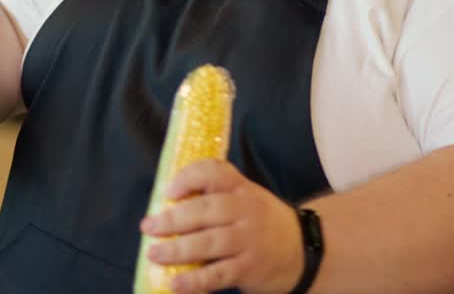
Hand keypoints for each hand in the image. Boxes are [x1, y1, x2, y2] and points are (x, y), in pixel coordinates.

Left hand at [140, 159, 304, 293]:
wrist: (305, 250)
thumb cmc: (263, 222)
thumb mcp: (248, 199)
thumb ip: (217, 196)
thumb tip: (168, 205)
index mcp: (242, 189)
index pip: (215, 172)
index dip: (189, 178)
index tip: (169, 191)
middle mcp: (247, 211)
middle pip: (206, 210)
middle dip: (173, 219)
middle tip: (148, 226)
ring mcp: (250, 240)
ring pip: (209, 242)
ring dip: (178, 249)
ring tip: (155, 254)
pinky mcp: (250, 269)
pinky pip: (218, 274)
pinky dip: (195, 280)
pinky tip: (176, 284)